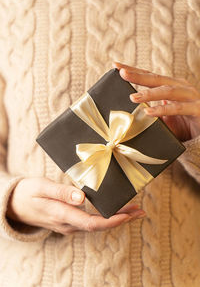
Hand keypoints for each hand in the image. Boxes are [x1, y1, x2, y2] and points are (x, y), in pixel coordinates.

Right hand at [7, 177, 145, 234]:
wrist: (15, 205)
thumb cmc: (28, 193)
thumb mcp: (41, 187)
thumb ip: (61, 192)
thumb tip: (82, 198)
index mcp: (62, 215)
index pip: (92, 223)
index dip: (113, 220)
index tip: (130, 214)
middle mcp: (68, 224)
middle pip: (99, 226)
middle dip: (121, 219)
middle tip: (140, 211)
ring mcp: (68, 225)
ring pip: (96, 225)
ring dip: (115, 218)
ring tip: (132, 210)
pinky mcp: (68, 221)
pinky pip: (90, 222)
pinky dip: (105, 216)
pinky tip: (112, 210)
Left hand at [113, 62, 199, 140]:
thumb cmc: (184, 124)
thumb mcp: (164, 116)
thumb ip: (150, 110)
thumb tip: (128, 112)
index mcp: (172, 86)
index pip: (150, 75)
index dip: (134, 70)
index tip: (116, 65)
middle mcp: (181, 87)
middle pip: (156, 79)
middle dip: (138, 75)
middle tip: (122, 73)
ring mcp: (190, 97)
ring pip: (167, 91)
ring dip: (149, 93)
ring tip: (133, 97)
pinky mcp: (197, 109)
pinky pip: (177, 109)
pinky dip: (162, 110)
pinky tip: (148, 112)